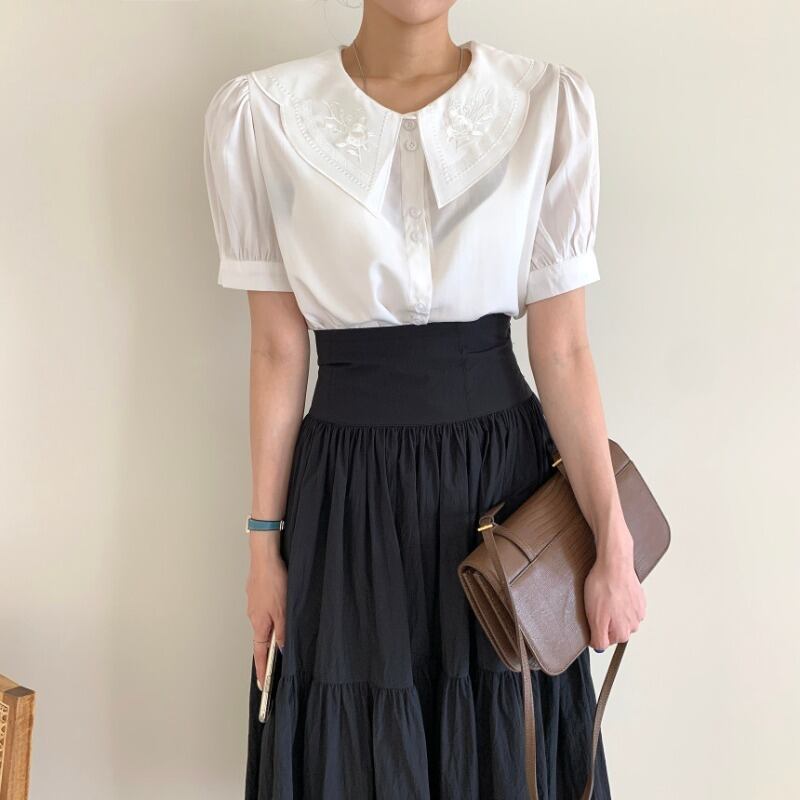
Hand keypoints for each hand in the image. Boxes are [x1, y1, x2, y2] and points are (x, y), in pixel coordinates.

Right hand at [246, 546, 286, 689]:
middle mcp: (253, 617)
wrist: (265, 557)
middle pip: (261, 638)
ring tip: (284, 625)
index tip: (263, 686)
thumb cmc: (273, 582)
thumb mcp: (284, 610)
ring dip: (273, 626)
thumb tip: (282, 650)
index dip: (263, 671)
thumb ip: (283, 632)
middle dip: (269, 648)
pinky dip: (271, 612)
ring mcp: (253, 604)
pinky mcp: (256, 594)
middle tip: (278, 659)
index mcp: (259, 624)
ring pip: (264, 622)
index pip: (260, 654)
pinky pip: (264, 608)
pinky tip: (280, 604)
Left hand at [583, 533, 645, 651]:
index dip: (596, 628)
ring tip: (606, 595)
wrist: (614, 564)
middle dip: (605, 618)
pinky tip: (613, 591)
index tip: (593, 617)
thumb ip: (599, 638)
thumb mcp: (594, 618)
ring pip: (620, 616)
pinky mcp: (639, 598)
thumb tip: (599, 648)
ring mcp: (638, 610)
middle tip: (598, 604)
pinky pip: (626, 603)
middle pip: (614, 628)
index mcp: (623, 632)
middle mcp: (634, 624)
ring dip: (612, 608)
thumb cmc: (603, 587)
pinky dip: (619, 598)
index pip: (605, 641)